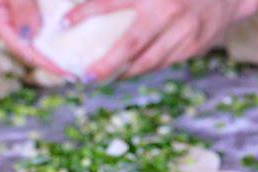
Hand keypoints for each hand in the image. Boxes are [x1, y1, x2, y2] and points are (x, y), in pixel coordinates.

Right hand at [0, 0, 68, 75]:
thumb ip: (23, 9)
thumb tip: (30, 38)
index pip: (23, 49)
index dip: (46, 64)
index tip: (66, 73)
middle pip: (27, 51)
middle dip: (49, 62)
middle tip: (74, 74)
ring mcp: (4, 22)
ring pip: (30, 44)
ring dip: (50, 54)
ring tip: (70, 66)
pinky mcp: (13, 18)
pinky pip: (32, 34)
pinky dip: (46, 41)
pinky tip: (62, 48)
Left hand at [64, 0, 254, 80]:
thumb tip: (94, 2)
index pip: (111, 3)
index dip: (84, 13)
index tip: (61, 24)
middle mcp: (169, 12)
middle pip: (131, 45)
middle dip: (106, 64)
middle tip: (85, 76)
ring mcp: (185, 32)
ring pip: (150, 60)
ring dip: (125, 72)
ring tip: (105, 78)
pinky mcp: (196, 46)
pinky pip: (166, 61)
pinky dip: (147, 67)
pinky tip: (131, 71)